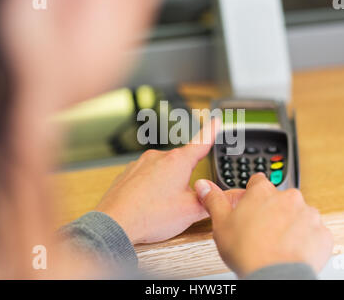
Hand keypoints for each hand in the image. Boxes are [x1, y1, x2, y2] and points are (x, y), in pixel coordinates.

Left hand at [95, 118, 243, 243]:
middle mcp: (158, 157)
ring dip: (166, 186)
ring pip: (162, 172)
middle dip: (185, 180)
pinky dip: (149, 189)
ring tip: (160, 208)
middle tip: (181, 203)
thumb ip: (211, 201)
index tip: (216, 120)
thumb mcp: (190, 211)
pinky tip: (147, 206)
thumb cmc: (150, 216)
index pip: (200, 142)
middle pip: (181, 164)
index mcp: (177, 161)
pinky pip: (145, 178)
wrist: (114, 223)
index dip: (211, 131)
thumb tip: (229, 197)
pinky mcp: (128, 174)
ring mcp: (140, 164)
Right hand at [194, 173, 332, 276]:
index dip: (253, 194)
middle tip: (262, 229)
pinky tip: (292, 251)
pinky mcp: (322, 233)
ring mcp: (308, 215)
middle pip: (280, 199)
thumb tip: (204, 186)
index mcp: (263, 192)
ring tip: (278, 243)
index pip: (258, 181)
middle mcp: (289, 198)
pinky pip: (314, 233)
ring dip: (291, 224)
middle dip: (273, 211)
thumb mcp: (221, 224)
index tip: (251, 205)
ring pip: (299, 215)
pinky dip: (306, 240)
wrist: (274, 277)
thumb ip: (214, 200)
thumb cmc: (247, 252)